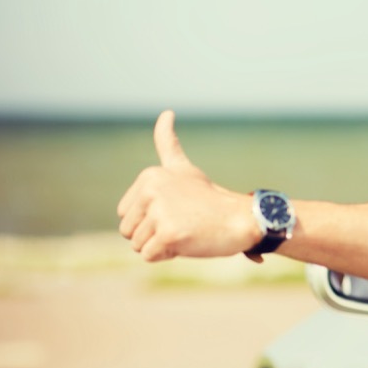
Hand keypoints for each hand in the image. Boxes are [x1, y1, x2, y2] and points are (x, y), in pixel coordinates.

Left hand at [117, 110, 257, 260]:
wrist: (242, 219)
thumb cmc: (211, 200)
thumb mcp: (183, 169)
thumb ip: (167, 143)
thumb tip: (166, 112)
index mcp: (150, 176)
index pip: (125, 214)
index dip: (149, 220)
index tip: (177, 209)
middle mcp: (151, 190)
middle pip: (127, 231)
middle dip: (152, 234)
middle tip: (183, 222)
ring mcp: (160, 211)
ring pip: (138, 245)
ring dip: (162, 245)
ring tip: (187, 230)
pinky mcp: (168, 233)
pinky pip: (150, 255)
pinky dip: (169, 255)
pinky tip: (189, 241)